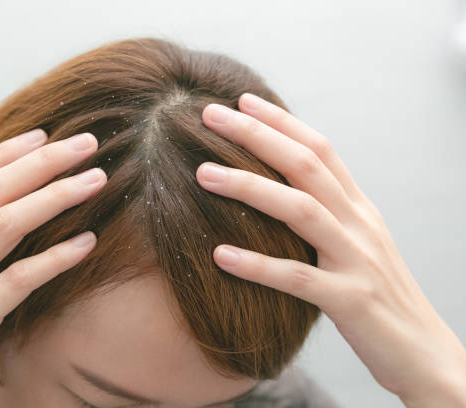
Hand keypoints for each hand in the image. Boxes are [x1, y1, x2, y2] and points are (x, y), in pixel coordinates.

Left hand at [195, 94, 465, 407]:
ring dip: (249, 187)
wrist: (424, 352)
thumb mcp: (358, 244)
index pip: (320, 149)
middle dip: (256, 135)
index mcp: (359, 208)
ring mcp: (356, 260)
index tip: (241, 101)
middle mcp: (359, 224)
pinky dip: (257, 265)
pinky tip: (219, 255)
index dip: (280, 121)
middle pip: (305, 166)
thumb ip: (328, 214)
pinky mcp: (349, 300)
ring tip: (202, 173)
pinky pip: (298, 278)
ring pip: (301, 210)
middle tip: (209, 115)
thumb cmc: (380, 296)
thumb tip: (282, 190)